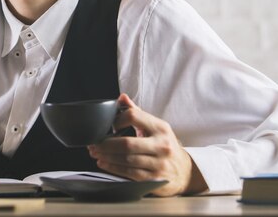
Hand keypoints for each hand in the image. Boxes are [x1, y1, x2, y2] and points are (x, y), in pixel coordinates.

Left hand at [87, 93, 206, 195]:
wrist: (184, 171)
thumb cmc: (164, 145)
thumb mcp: (155, 126)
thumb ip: (137, 113)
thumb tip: (122, 98)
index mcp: (160, 127)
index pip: (133, 116)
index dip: (117, 120)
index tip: (108, 125)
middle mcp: (162, 145)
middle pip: (127, 143)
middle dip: (106, 144)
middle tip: (93, 143)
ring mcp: (159, 163)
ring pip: (126, 159)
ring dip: (106, 156)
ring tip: (95, 153)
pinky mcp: (154, 179)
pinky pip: (129, 173)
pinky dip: (113, 168)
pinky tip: (104, 163)